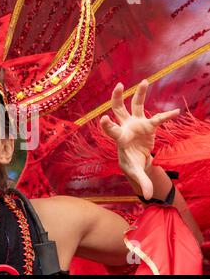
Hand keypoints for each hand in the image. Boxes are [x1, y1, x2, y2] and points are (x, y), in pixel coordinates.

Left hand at [100, 80, 179, 199]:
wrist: (137, 159)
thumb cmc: (131, 164)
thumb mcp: (135, 173)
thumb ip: (141, 181)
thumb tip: (147, 196)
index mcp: (119, 138)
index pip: (111, 130)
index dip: (107, 125)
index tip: (103, 118)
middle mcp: (126, 127)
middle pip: (118, 109)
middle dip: (116, 98)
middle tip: (118, 87)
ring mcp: (136, 123)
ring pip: (136, 105)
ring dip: (139, 94)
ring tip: (144, 81)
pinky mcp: (148, 124)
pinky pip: (158, 118)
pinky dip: (166, 116)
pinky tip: (176, 112)